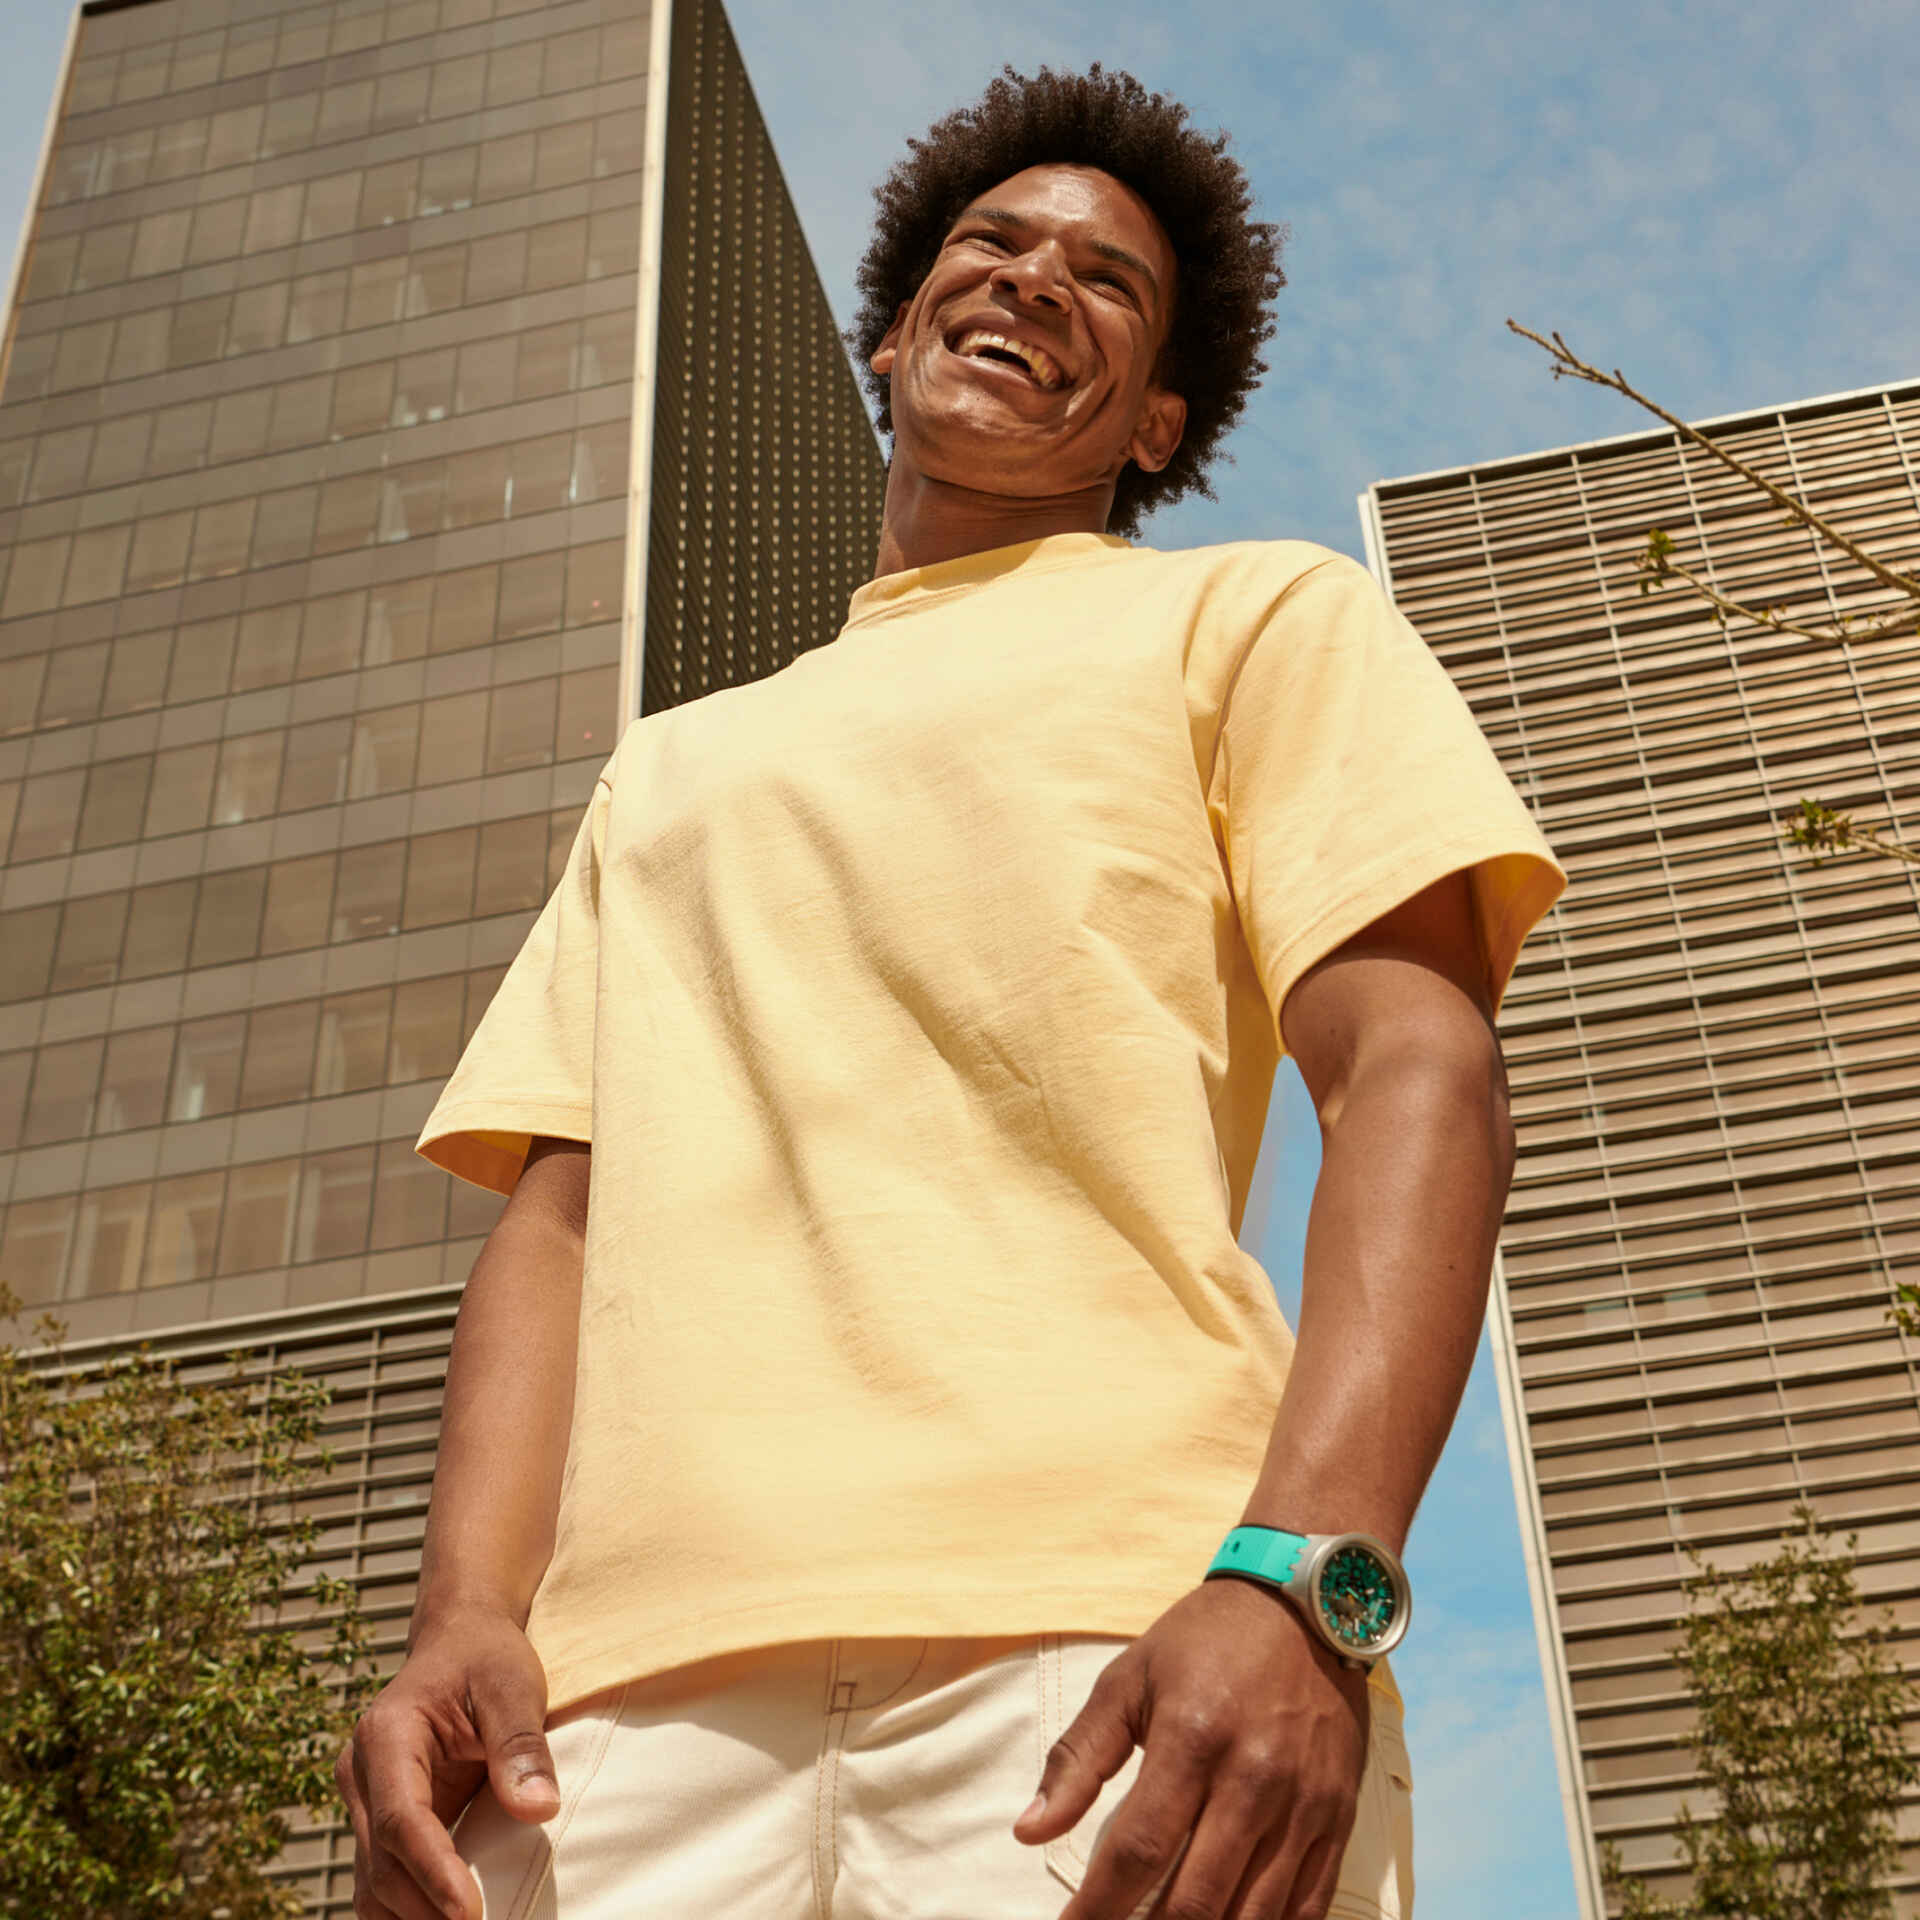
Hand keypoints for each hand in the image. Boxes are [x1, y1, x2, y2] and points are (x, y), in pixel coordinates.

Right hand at [336, 1605, 560, 1919]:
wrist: (460, 1639)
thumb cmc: (486, 1656)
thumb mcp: (513, 1685)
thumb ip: (521, 1744)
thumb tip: (538, 1809)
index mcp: (386, 1734)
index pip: (400, 1819)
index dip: (432, 1871)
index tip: (469, 1913)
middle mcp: (361, 1772)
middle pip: (380, 1862)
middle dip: (424, 1908)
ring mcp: (365, 1799)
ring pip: (373, 1881)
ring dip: (413, 1916)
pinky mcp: (380, 1818)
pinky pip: (384, 1875)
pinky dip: (411, 1906)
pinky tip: (446, 1919)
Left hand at [1012, 1578, 1370, 1919]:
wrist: (1305, 1604)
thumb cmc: (1205, 1640)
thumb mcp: (1129, 1680)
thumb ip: (1078, 1757)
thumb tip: (1028, 1831)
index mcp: (1192, 1739)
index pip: (1138, 1851)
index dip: (1099, 1909)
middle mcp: (1253, 1780)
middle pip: (1197, 1901)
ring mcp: (1304, 1804)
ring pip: (1253, 1918)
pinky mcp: (1339, 1817)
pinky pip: (1308, 1907)